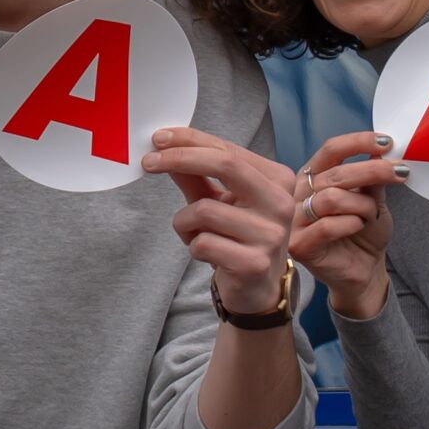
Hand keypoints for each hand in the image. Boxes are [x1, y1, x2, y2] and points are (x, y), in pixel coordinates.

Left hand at [144, 127, 298, 315]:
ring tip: (195, 234)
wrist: (257, 289)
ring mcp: (271, 235)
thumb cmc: (237, 239)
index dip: (190, 141)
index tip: (158, 139)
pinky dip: (193, 246)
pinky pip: (202, 243)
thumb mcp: (218, 201)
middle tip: (148, 162)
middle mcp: (280, 203)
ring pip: (203, 210)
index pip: (228, 150)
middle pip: (224, 165)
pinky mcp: (254, 263)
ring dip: (184, 222)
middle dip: (180, 159)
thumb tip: (165, 147)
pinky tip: (207, 254)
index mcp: (277, 180)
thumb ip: (196, 175)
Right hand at [286, 131, 405, 319]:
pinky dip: (351, 224)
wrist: (364, 271)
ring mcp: (295, 221)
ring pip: (331, 199)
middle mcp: (298, 195)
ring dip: (362, 205)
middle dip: (373, 171)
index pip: (330, 150)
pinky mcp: (299, 246)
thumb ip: (372, 177)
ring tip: (370, 216)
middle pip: (335, 174)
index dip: (358, 142)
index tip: (386, 143)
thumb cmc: (365, 233)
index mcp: (313, 177)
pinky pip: (327, 226)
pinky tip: (358, 227)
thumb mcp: (373, 198)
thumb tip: (381, 150)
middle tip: (400, 173)